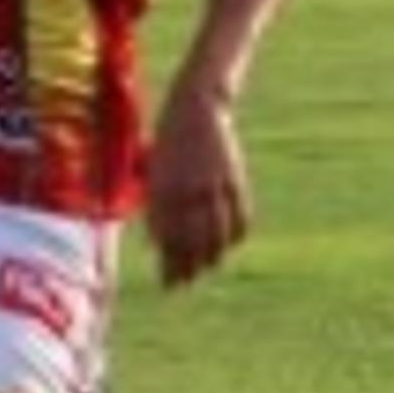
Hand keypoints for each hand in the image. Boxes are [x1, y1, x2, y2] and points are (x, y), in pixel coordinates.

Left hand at [142, 81, 252, 289]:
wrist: (196, 108)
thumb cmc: (167, 140)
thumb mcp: (153, 173)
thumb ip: (156, 205)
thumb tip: (158, 242)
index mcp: (163, 190)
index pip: (168, 239)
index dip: (170, 265)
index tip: (169, 284)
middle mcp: (187, 192)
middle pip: (192, 242)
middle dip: (188, 267)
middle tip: (185, 284)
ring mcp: (213, 186)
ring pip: (216, 233)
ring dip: (212, 255)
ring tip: (207, 269)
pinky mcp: (233, 179)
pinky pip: (239, 216)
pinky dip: (236, 234)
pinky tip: (229, 245)